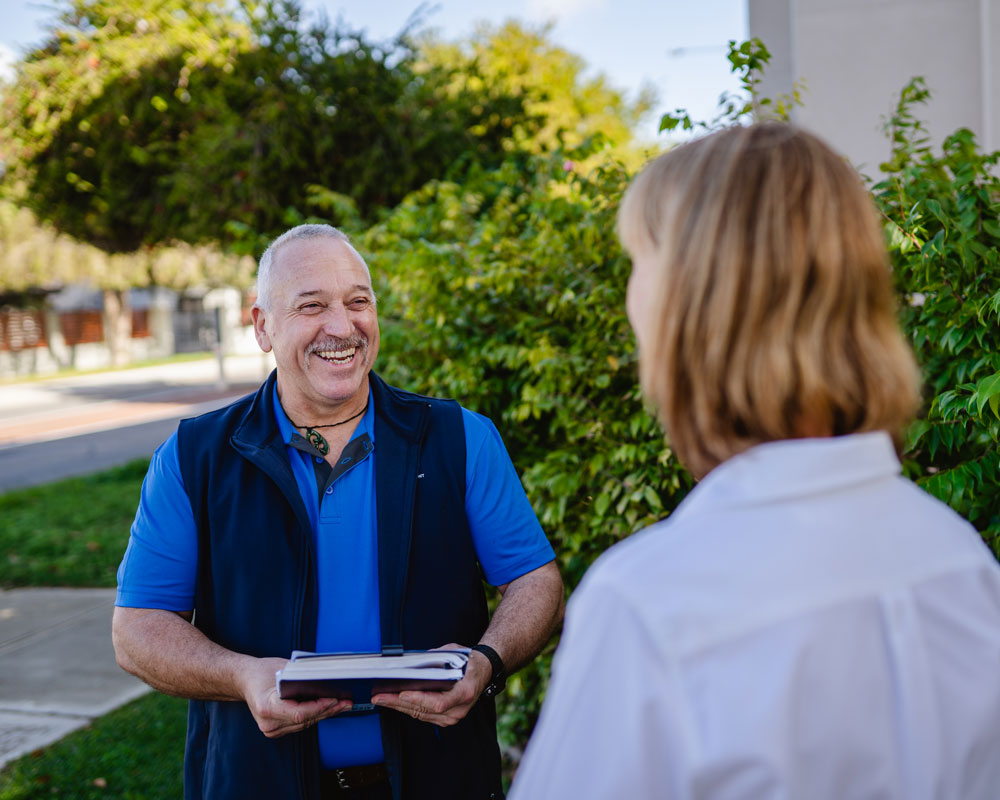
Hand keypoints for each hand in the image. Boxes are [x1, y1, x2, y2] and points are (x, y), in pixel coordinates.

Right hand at [240, 657, 352, 737]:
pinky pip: (300, 724)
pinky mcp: (275, 730)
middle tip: (347, 702)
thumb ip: (302, 677)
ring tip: (342, 705)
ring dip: (324, 714)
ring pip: (305, 724)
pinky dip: (314, 716)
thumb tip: (327, 679)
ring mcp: (271, 729)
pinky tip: (328, 708)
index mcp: (267, 707)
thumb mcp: (282, 668)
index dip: (320, 707)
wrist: (244, 680)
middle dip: (328, 710)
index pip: (299, 713)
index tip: (335, 699)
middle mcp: (268, 723)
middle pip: (305, 720)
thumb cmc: (262, 671)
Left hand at [371, 643, 491, 726]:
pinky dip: (408, 708)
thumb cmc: (469, 661)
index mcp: (464, 693)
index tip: (402, 693)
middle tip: (379, 697)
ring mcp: (453, 717)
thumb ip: (434, 659)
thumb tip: (412, 663)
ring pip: (420, 715)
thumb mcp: (454, 653)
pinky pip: (423, 715)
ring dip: (399, 707)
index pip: (438, 702)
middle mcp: (459, 709)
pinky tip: (394, 702)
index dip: (419, 699)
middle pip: (424, 710)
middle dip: (398, 703)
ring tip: (381, 699)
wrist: (484, 671)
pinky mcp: (446, 719)